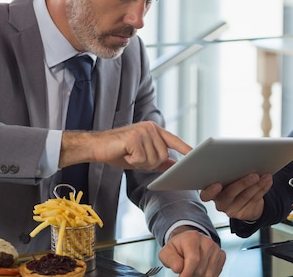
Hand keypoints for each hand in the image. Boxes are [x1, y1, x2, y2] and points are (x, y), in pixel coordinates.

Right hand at [60, 121, 191, 170]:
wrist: (96, 146)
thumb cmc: (118, 151)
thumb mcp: (141, 157)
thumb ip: (157, 159)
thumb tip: (173, 164)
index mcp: (154, 130)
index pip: (173, 140)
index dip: (185, 148)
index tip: (197, 155)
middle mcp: (150, 127)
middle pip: (163, 155)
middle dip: (150, 163)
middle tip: (134, 157)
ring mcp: (143, 131)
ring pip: (153, 159)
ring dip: (140, 162)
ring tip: (128, 154)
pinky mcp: (134, 137)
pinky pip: (142, 159)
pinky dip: (132, 161)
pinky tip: (124, 153)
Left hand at [158, 227, 225, 276]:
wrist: (187, 242)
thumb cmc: (177, 248)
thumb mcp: (167, 252)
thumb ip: (171, 260)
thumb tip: (179, 268)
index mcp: (192, 237)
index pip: (194, 259)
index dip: (187, 273)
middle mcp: (206, 241)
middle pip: (200, 269)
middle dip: (191, 275)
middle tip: (185, 272)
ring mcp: (216, 248)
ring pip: (209, 273)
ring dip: (199, 276)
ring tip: (192, 271)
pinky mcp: (221, 255)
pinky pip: (215, 273)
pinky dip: (207, 275)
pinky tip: (200, 270)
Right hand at [200, 173, 272, 220]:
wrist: (242, 198)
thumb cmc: (230, 180)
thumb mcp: (222, 173)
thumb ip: (219, 166)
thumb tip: (207, 149)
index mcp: (210, 191)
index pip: (205, 195)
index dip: (211, 191)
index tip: (218, 184)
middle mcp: (219, 202)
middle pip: (229, 194)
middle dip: (243, 183)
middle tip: (254, 175)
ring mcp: (231, 209)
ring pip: (245, 197)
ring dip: (257, 185)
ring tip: (265, 175)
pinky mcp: (243, 213)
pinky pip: (254, 200)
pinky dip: (263, 188)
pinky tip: (267, 181)